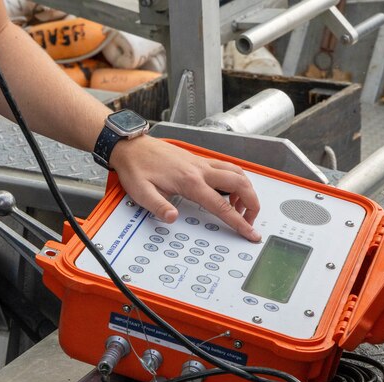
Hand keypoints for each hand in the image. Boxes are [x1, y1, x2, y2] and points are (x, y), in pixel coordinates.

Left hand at [110, 136, 260, 241]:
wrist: (131, 147)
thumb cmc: (135, 168)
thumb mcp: (141, 192)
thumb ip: (158, 206)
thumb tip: (172, 218)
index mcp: (189, 182)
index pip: (222, 206)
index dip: (239, 222)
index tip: (250, 232)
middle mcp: (200, 170)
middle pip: (240, 184)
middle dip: (252, 203)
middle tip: (250, 220)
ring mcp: (201, 163)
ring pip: (237, 172)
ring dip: (246, 190)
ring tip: (240, 207)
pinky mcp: (198, 160)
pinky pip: (226, 167)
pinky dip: (236, 179)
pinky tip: (227, 190)